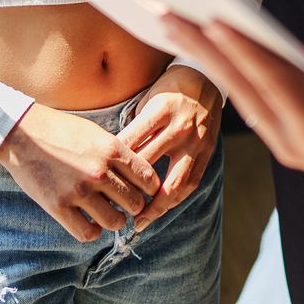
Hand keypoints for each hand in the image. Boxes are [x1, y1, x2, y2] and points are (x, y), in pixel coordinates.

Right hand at [0, 103, 163, 241]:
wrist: (22, 133)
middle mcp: (99, 171)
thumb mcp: (95, 132)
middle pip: (135, 203)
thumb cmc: (60, 129)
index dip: (150, 189)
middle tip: (125, 206)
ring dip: (114, 221)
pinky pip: (86, 233)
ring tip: (108, 215)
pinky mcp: (58, 206)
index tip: (144, 192)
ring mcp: (79, 190)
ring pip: (114, 222)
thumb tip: (136, 174)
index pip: (148, 179)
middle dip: (133, 207)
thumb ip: (116, 153)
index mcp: (112, 149)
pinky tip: (89, 223)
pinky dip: (92, 232)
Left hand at [118, 65, 222, 231]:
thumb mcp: (148, 98)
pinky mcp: (206, 153)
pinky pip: (190, 183)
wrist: (206, 80)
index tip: (96, 182)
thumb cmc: (169, 90)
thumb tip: (112, 156)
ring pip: (174, 184)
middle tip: (109, 207)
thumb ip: (135, 126)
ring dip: (155, 207)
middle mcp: (178, 129)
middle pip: (148, 167)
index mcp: (160, 111)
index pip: (130, 144)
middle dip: (128, 190)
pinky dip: (175, 200)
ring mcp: (195, 143)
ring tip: (139, 222)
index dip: (112, 165)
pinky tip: (161, 211)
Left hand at [158, 15, 303, 229]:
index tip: (211, 17)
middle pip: (237, 84)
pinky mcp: (284, 141)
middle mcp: (290, 138)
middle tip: (163, 11)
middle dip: (198, 46)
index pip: (269, 78)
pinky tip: (207, 52)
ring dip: (203, 57)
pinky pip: (247, 103)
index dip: (241, 46)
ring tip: (171, 24)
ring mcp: (283, 143)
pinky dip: (225, 75)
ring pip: (236, 93)